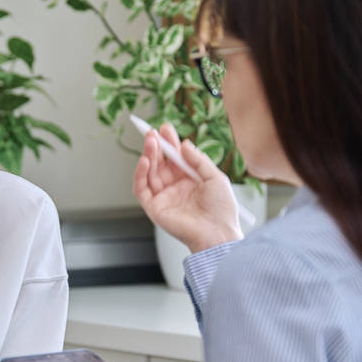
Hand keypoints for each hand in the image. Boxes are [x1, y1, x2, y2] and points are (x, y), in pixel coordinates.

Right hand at [134, 123, 242, 252]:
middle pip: (160, 163)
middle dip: (156, 147)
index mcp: (189, 180)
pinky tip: (145, 161)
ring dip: (148, 156)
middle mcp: (175, 188)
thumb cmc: (221, 209)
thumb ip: (198, 160)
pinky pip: (141, 189)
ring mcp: (163, 198)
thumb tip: (184, 144)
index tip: (166, 129)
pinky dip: (140, 174)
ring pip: (150, 173)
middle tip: (153, 132)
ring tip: (151, 141)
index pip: (175, 158)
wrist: (218, 232)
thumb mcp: (215, 177)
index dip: (169, 144)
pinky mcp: (154, 208)